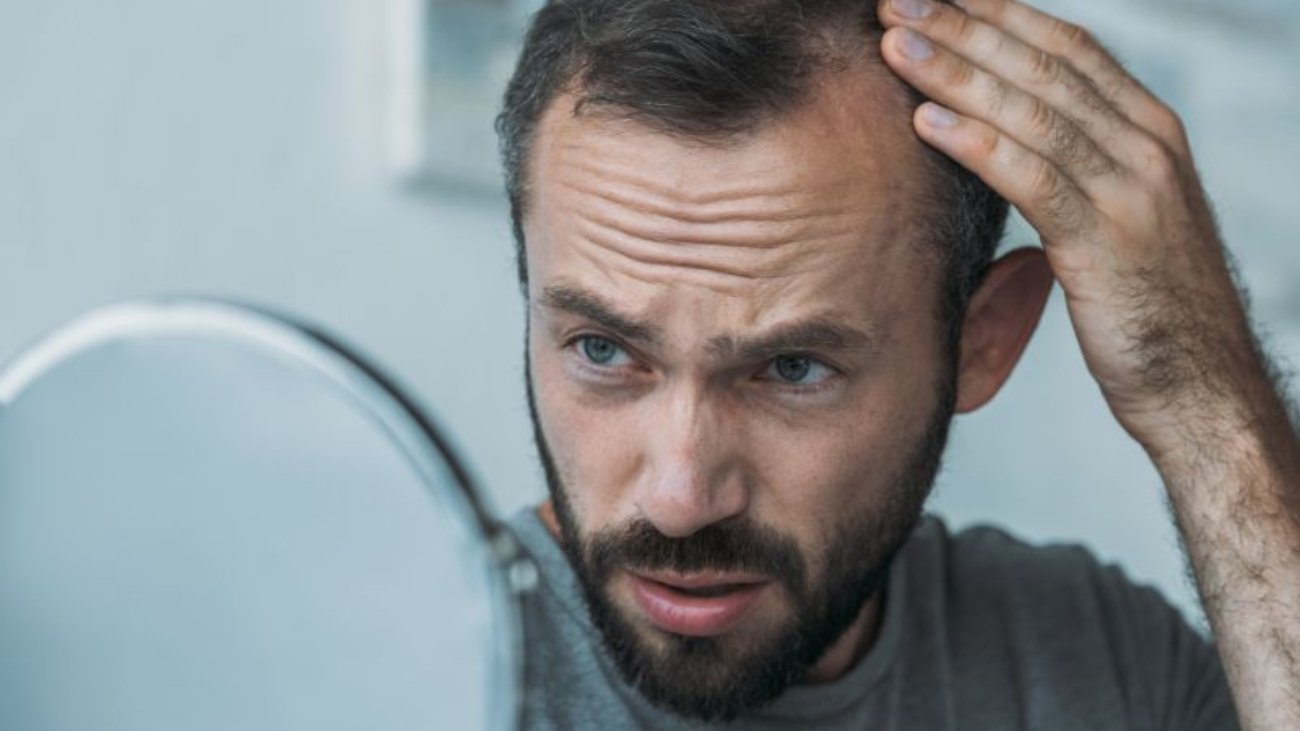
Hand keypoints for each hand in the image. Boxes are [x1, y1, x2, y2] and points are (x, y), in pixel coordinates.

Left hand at [876, 0, 1266, 453]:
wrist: (1201, 385)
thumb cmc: (1147, 304)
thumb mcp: (1119, 214)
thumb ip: (1077, 165)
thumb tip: (1009, 132)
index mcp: (1150, 130)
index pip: (1066, 48)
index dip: (995, 16)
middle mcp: (1147, 146)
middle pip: (1042, 66)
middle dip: (963, 28)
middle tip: (894, 2)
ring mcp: (1133, 191)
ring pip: (1033, 113)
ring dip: (955, 74)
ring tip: (893, 48)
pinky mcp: (1108, 244)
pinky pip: (1034, 180)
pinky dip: (977, 145)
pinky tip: (925, 123)